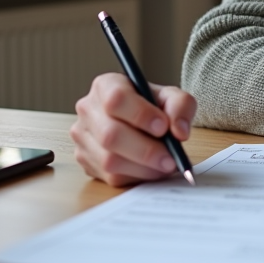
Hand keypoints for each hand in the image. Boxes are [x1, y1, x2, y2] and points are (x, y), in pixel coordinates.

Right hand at [70, 73, 196, 186]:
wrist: (140, 122)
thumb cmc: (153, 106)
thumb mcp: (171, 97)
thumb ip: (180, 107)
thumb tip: (179, 132)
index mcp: (106, 85)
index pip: (116, 99)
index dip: (141, 115)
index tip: (163, 127)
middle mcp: (88, 110)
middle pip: (110, 135)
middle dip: (146, 150)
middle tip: (171, 158)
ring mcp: (83, 137)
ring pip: (109, 160)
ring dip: (143, 168)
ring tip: (165, 165)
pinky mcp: (85, 161)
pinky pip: (110, 177)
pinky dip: (136, 177)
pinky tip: (151, 169)